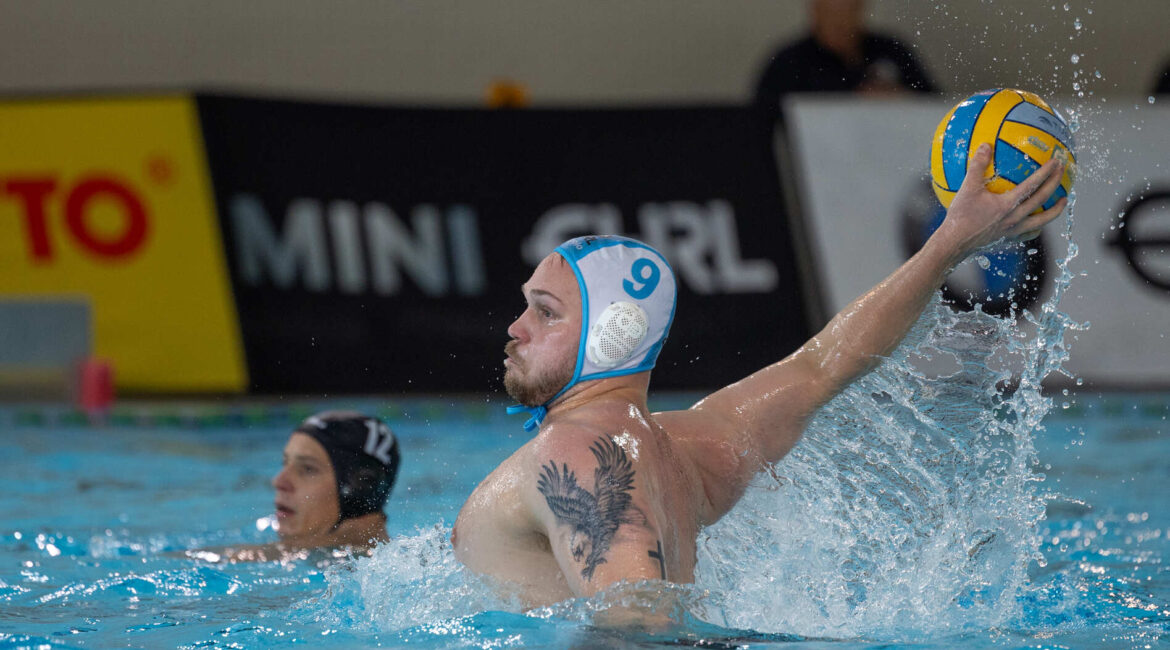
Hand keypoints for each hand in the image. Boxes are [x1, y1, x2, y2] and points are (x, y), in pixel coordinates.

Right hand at [933, 142, 1067, 258]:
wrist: (954, 243)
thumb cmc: (960, 216)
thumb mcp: (967, 188)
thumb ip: (977, 166)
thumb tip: (986, 146)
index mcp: (1007, 204)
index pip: (1032, 185)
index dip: (1046, 172)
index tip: (1056, 161)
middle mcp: (1015, 218)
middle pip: (1042, 200)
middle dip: (1055, 184)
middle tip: (1063, 172)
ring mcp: (1014, 231)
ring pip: (1042, 220)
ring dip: (1055, 210)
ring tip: (1063, 201)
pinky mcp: (1009, 239)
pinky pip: (1029, 234)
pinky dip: (1037, 227)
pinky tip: (1038, 224)